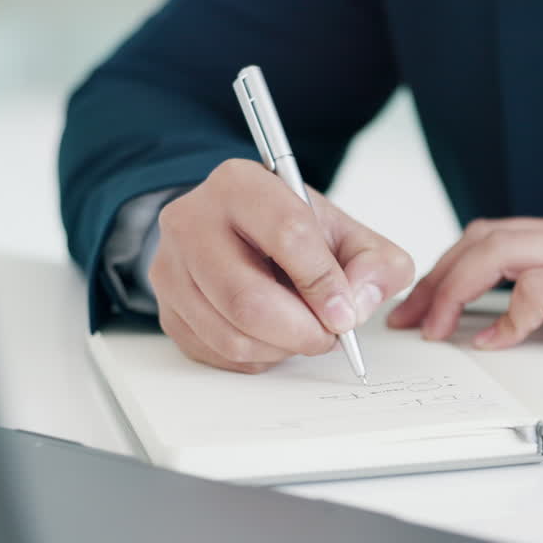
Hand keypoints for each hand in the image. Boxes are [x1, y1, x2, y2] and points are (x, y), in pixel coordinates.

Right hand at [149, 159, 413, 372]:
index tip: (346, 315)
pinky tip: (272, 336)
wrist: (243, 235)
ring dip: (280, 349)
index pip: (287, 235)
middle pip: (247, 298)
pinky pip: (215, 353)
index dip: (324, 285)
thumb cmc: (297, 233)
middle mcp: (192, 220)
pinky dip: (256, 358)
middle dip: (301, 331)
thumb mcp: (351, 235)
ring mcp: (171, 268)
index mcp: (242, 184)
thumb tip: (356, 306)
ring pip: (230, 335)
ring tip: (302, 332)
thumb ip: (376, 266)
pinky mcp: (166, 310)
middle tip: (328, 336)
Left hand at [387, 203, 542, 362]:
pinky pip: (535, 294)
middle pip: (484, 236)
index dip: (458, 264)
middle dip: (437, 275)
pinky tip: (491, 344)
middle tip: (409, 315)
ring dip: (452, 291)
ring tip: (432, 329)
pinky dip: (505, 318)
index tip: (433, 297)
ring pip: (494, 252)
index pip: (504, 233)